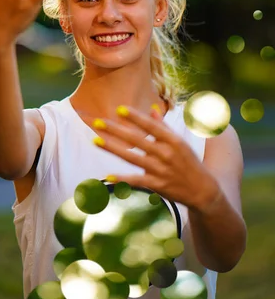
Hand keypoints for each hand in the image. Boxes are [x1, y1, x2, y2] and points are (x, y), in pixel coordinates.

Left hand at [89, 106, 219, 210]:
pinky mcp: (157, 185)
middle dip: (116, 130)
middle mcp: (166, 154)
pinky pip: (136, 180)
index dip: (135, 117)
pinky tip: (107, 176)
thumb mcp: (179, 142)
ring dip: (112, 148)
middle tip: (98, 122)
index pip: (151, 126)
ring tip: (96, 140)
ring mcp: (160, 170)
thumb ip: (163, 126)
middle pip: (137, 140)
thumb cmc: (188, 162)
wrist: (202, 190)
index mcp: (172, 140)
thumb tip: (151, 108)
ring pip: (132, 158)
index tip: (120, 109)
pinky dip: (122, 179)